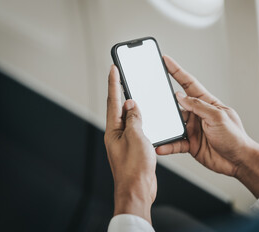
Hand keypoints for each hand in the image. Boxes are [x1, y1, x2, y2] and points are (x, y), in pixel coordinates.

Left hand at [104, 65, 156, 223]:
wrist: (138, 190)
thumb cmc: (135, 168)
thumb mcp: (136, 137)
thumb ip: (134, 119)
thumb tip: (131, 104)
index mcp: (114, 130)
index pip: (113, 101)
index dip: (114, 83)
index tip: (113, 68)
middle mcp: (116, 134)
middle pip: (117, 107)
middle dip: (119, 90)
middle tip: (121, 75)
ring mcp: (124, 141)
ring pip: (127, 117)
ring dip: (130, 104)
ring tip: (133, 90)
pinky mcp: (133, 147)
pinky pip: (135, 128)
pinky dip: (139, 119)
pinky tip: (145, 116)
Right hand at [156, 56, 258, 197]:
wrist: (238, 161)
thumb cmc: (235, 137)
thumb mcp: (217, 117)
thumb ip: (198, 106)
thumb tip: (180, 96)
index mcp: (207, 103)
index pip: (189, 83)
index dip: (176, 71)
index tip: (165, 60)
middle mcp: (198, 114)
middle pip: (176, 105)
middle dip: (164, 101)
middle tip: (151, 97)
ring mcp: (193, 129)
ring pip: (173, 124)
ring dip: (164, 126)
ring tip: (155, 126)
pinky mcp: (190, 144)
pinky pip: (175, 142)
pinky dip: (167, 145)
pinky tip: (161, 146)